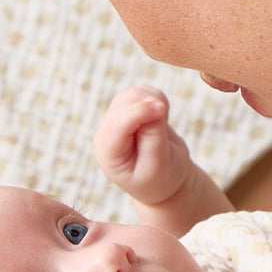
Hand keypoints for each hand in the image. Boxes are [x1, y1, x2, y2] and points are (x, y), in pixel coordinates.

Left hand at [94, 85, 192, 206]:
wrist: (163, 180)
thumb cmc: (160, 178)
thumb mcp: (158, 164)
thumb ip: (154, 135)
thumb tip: (155, 104)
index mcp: (108, 153)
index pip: (118, 124)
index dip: (139, 112)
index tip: (162, 109)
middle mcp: (106, 133)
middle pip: (125, 104)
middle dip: (149, 106)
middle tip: (165, 125)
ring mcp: (115, 120)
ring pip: (133, 94)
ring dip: (154, 100)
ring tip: (163, 124)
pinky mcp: (126, 110)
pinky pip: (142, 91)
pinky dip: (156, 98)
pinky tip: (159, 118)